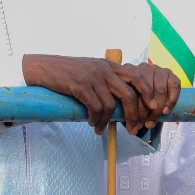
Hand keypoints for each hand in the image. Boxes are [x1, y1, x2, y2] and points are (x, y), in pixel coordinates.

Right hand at [22, 55, 179, 134]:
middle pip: (129, 94)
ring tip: (101, 128)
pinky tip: (92, 124)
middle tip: (134, 128)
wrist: (42, 67)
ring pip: (111, 105)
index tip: (152, 109)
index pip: (137, 76)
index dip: (148, 93)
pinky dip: (96, 120)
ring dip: (108, 122)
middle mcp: (104, 69)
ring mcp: (92, 77)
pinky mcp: (80, 85)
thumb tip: (119, 104)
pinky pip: (95, 108)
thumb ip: (105, 81)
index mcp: (109, 65)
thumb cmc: (66, 73)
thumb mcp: (90, 71)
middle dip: (135, 114)